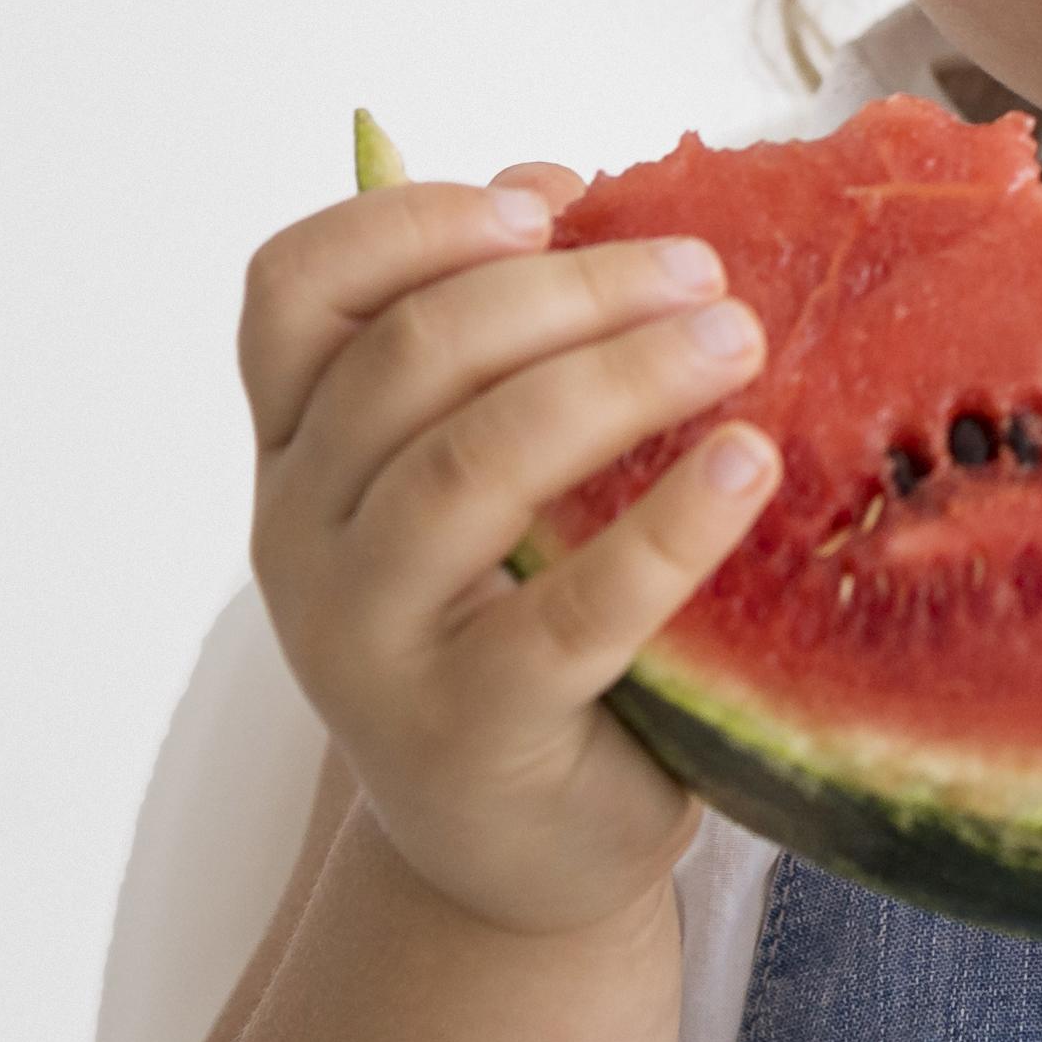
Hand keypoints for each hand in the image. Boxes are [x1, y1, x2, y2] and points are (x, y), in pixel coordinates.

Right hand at [234, 157, 789, 938]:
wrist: (505, 854)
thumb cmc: (506, 626)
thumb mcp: (471, 483)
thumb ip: (493, 347)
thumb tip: (565, 187)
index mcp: (294, 451)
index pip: (291, 294)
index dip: (409, 223)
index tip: (547, 206)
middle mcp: (299, 536)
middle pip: (407, 361)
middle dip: (567, 292)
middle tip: (704, 273)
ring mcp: (367, 639)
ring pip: (470, 466)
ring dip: (617, 379)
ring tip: (737, 340)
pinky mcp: (461, 729)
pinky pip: (569, 611)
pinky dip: (668, 524)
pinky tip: (749, 464)